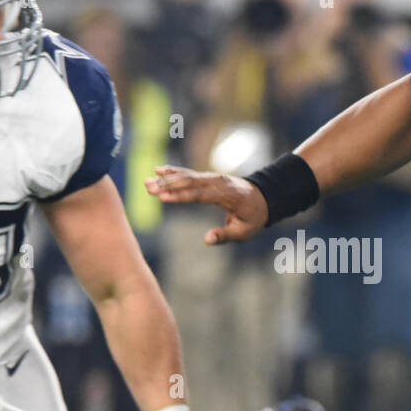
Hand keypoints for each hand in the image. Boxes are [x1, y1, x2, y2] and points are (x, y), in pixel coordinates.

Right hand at [145, 166, 268, 244]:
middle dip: (167, 185)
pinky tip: (159, 170)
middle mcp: (218, 182)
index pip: (199, 195)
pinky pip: (189, 174)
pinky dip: (174, 171)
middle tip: (147, 188)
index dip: (180, 195)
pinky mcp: (208, 178)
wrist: (263, 198)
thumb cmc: (252, 217)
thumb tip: (206, 240)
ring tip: (147, 182)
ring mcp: (212, 178)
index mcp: (227, 195)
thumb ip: (225, 235)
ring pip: (187, 176)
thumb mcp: (244, 231)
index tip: (162, 197)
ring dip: (166, 179)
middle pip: (189, 182)